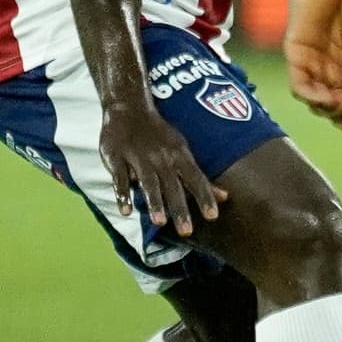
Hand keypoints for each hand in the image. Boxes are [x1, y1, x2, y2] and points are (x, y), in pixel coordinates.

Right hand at [98, 99, 221, 237]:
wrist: (129, 109)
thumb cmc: (159, 135)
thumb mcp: (182, 151)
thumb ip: (199, 177)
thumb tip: (225, 197)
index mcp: (180, 155)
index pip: (196, 179)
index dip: (205, 197)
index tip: (213, 217)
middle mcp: (162, 158)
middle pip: (173, 186)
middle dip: (180, 208)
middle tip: (187, 231)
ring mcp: (138, 157)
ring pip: (148, 183)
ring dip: (154, 203)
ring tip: (160, 223)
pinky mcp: (116, 158)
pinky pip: (119, 178)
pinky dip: (122, 194)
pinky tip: (126, 211)